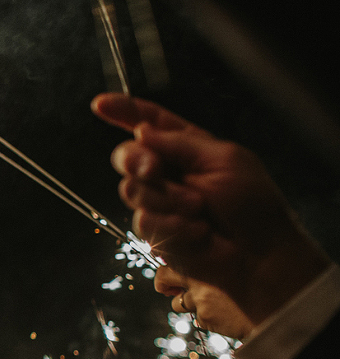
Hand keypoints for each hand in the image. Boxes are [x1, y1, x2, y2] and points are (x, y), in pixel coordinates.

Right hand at [93, 94, 331, 332]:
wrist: (258, 254)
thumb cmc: (252, 205)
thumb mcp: (224, 160)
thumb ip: (179, 143)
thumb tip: (141, 132)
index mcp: (187, 147)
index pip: (149, 121)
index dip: (123, 111)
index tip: (101, 104)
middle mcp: (168, 172)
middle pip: (127, 155)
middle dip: (135, 161)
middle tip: (153, 170)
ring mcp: (159, 201)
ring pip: (132, 190)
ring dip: (166, 199)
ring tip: (199, 209)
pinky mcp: (156, 231)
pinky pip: (144, 221)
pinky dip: (172, 225)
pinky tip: (198, 232)